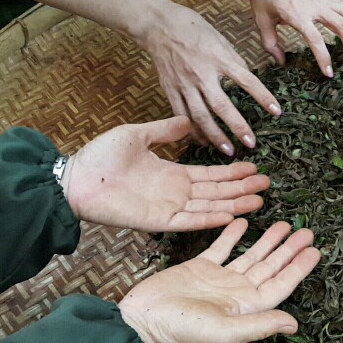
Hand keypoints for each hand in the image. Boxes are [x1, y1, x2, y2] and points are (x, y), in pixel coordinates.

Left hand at [61, 117, 268, 230]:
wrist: (75, 179)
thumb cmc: (100, 157)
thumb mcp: (138, 136)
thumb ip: (165, 132)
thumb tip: (189, 121)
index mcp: (172, 173)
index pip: (210, 174)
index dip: (233, 172)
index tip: (254, 166)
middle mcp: (176, 192)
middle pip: (218, 192)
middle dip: (243, 188)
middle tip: (268, 184)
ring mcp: (169, 208)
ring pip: (210, 206)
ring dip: (235, 204)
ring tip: (260, 199)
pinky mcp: (159, 221)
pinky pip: (190, 221)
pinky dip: (211, 219)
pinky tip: (232, 215)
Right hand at [119, 219, 320, 342]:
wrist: (141, 322)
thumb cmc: (182, 332)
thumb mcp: (225, 330)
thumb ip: (260, 324)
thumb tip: (294, 324)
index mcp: (246, 307)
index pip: (280, 284)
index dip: (298, 268)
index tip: (315, 251)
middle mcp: (236, 292)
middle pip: (270, 266)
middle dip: (289, 249)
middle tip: (307, 231)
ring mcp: (218, 279)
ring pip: (249, 255)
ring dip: (267, 240)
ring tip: (284, 223)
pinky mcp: (198, 267)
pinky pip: (220, 248)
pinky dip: (232, 235)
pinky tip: (244, 221)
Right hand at [137, 1, 281, 155]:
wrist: (159, 25)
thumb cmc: (194, 29)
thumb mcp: (221, 40)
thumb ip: (235, 62)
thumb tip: (250, 81)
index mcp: (219, 58)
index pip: (247, 81)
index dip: (263, 97)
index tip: (277, 112)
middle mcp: (202, 74)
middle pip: (222, 105)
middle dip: (237, 126)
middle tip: (251, 143)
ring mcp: (184, 84)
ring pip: (200, 116)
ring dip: (215, 136)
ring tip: (229, 150)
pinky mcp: (170, 90)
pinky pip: (181, 115)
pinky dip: (192, 131)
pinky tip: (202, 142)